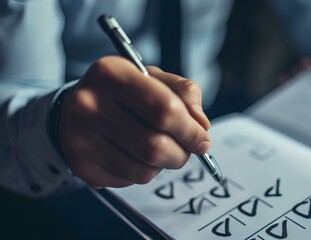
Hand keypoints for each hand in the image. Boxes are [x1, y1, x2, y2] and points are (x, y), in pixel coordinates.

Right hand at [58, 56, 210, 187]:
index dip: (191, 129)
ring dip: (165, 164)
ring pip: (144, 169)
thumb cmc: (124, 93)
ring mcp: (80, 137)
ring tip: (162, 149)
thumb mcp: (154, 78)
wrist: (77, 109)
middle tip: (190, 150)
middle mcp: (88, 104)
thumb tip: (201, 125)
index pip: (164, 108)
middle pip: (154, 145)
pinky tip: (138, 155)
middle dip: (182, 153)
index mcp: (111, 73)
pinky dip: (145, 172)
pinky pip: (130, 179)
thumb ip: (184, 93)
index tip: (203, 138)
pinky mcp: (81, 165)